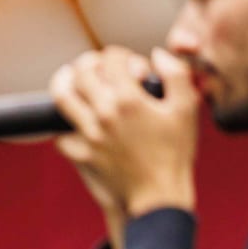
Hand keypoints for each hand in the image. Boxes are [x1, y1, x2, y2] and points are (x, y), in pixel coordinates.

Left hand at [51, 47, 199, 219]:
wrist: (158, 195)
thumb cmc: (175, 152)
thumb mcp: (186, 108)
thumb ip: (175, 74)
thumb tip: (157, 54)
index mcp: (129, 99)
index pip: (111, 59)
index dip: (119, 55)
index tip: (125, 62)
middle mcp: (104, 114)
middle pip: (81, 73)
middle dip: (88, 63)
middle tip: (94, 65)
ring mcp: (89, 135)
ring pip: (62, 99)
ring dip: (64, 83)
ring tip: (69, 79)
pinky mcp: (81, 155)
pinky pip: (61, 135)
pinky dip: (64, 124)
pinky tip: (73, 120)